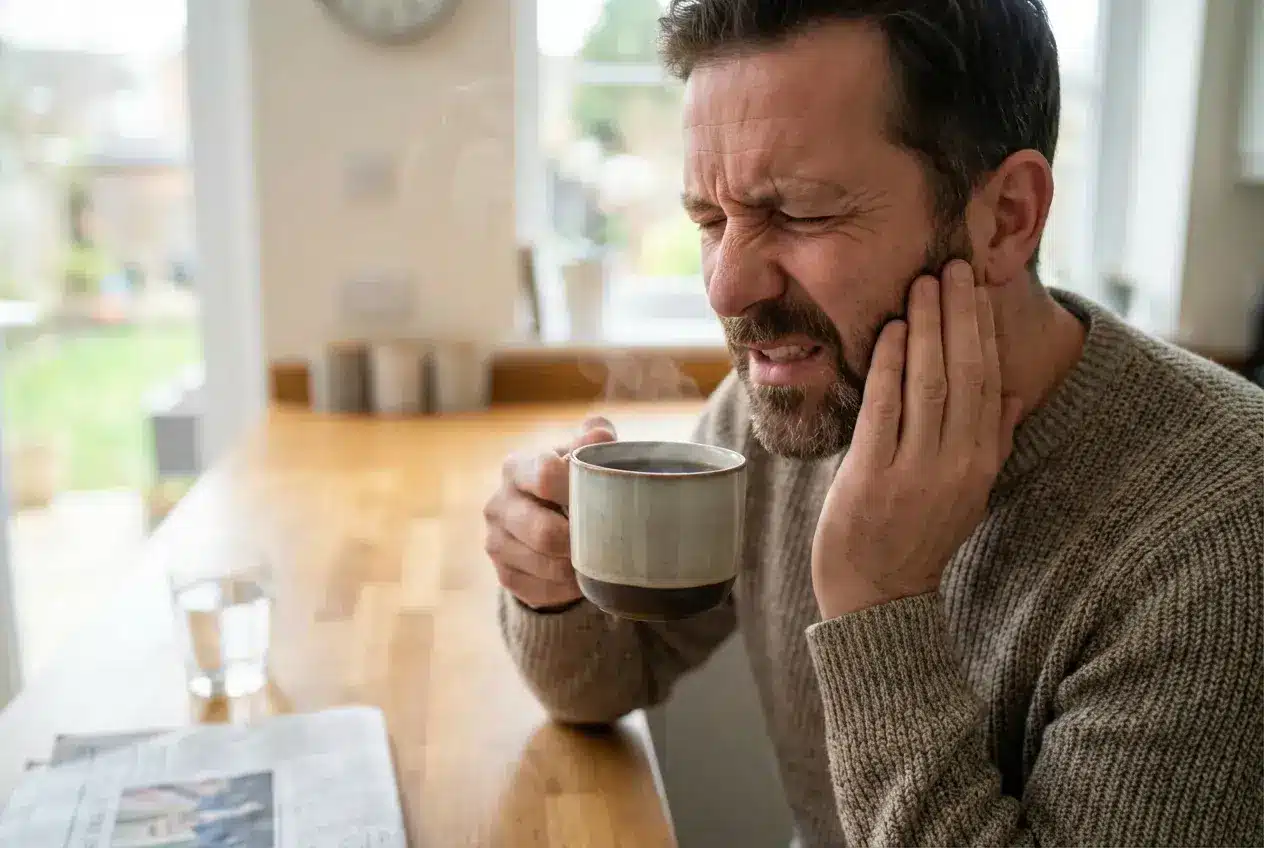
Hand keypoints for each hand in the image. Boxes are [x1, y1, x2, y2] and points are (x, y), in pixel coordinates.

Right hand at [484, 416, 616, 609]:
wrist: (545, 518)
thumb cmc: (570, 479)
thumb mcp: (581, 454)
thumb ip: (593, 438)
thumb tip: (601, 436)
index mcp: (516, 467)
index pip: (546, 475)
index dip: (579, 488)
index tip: (608, 498)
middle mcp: (497, 504)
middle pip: (544, 532)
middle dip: (581, 540)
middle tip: (610, 541)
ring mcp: (495, 542)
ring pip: (546, 566)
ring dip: (578, 567)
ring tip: (601, 560)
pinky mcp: (504, 575)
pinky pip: (542, 591)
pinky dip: (568, 588)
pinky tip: (583, 577)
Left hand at [811, 261, 1021, 619]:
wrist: (877, 598)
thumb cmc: (916, 537)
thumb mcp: (967, 492)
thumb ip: (990, 442)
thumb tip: (1015, 394)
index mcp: (981, 464)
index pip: (990, 382)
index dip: (984, 330)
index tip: (978, 287)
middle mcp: (957, 466)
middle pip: (966, 374)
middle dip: (960, 315)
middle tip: (953, 264)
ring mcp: (915, 473)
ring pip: (930, 385)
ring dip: (927, 328)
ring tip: (924, 283)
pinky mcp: (872, 479)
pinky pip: (885, 410)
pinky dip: (889, 366)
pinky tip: (891, 330)